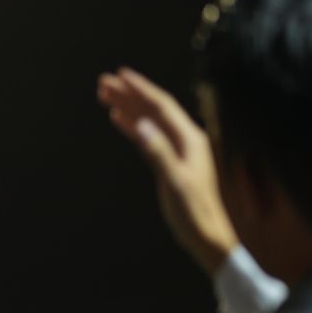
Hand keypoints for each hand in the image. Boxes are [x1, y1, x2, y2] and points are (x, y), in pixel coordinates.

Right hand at [98, 67, 240, 274]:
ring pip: (150, 121)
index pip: (161, 106)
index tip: (119, 75)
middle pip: (154, 109)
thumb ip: (159, 153)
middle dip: (129, 94)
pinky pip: (150, 136)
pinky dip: (134, 126)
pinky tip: (120, 120)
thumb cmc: (194, 213)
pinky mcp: (172, 162)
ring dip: (129, 107)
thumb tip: (142, 127)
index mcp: (190, 139)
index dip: (140, 89)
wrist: (208, 237)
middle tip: (103, 83)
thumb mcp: (175, 183)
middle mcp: (186, 139)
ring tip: (105, 96)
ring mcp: (179, 150)